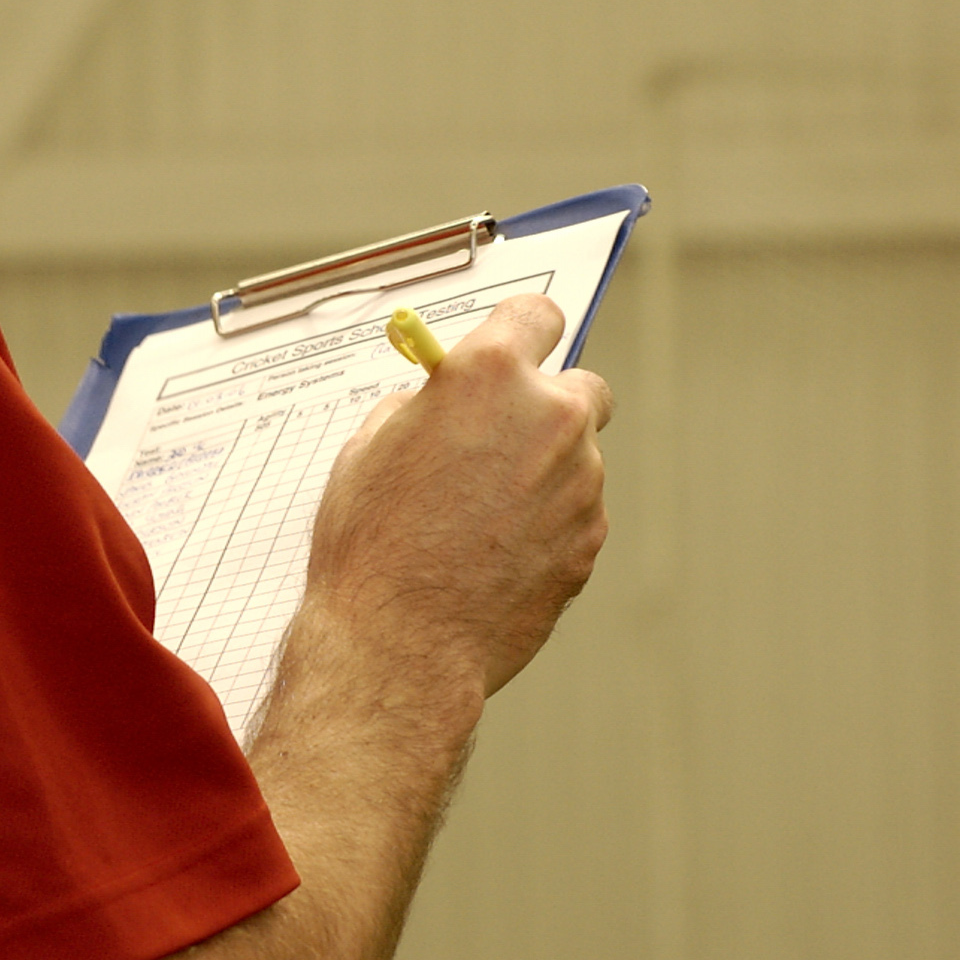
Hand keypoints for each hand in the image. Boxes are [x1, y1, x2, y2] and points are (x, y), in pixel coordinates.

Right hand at [302, 296, 612, 698]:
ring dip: (542, 474)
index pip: (537, 315)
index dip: (523, 331)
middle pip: (579, 386)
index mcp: (488, 377)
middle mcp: (549, 417)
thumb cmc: (371, 545)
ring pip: (576, 458)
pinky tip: (494, 556)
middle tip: (501, 440)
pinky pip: (575, 513)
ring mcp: (580, 481)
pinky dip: (547, 525)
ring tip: (478, 520)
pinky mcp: (590, 538)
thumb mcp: (369, 449)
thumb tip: (441, 402)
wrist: (400, 643)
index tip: (516, 346)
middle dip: (547, 407)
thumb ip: (421, 407)